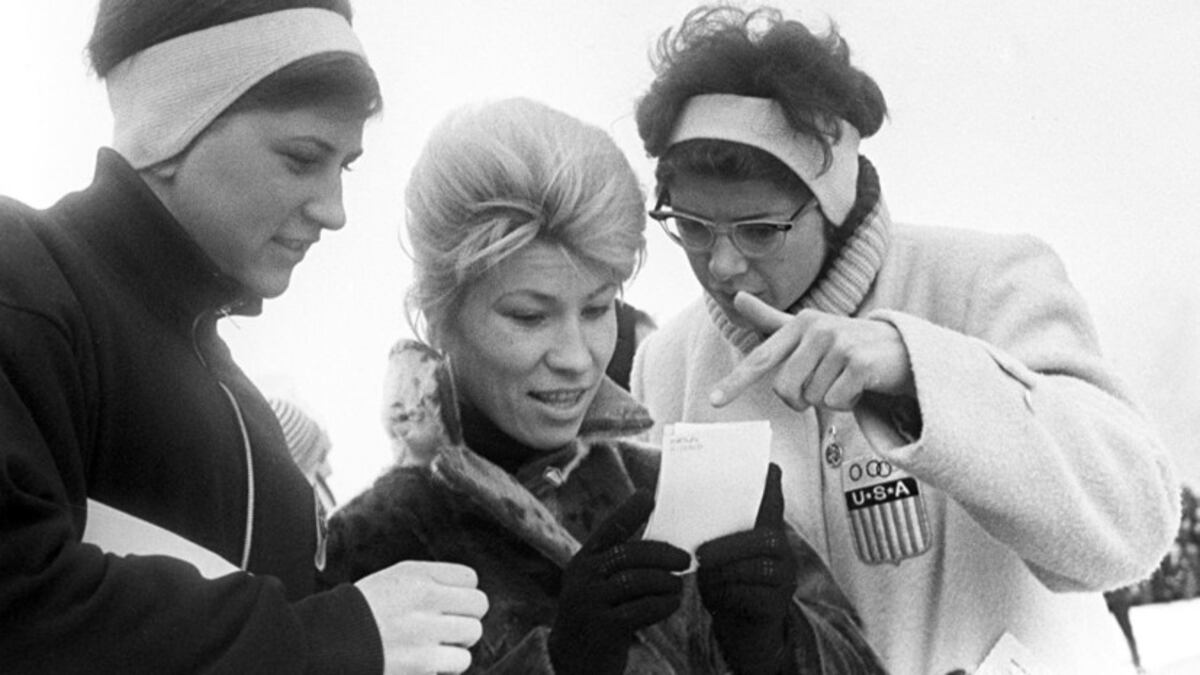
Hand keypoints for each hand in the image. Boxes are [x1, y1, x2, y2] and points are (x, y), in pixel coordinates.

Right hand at [355, 560, 487, 674]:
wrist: (325, 643)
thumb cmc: (359, 612)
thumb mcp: (392, 580)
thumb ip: (429, 581)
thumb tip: (464, 591)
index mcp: (417, 576)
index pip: (470, 579)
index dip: (462, 592)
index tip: (450, 602)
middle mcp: (425, 601)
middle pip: (478, 606)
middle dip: (465, 617)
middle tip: (447, 625)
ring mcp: (425, 634)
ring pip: (472, 635)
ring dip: (457, 643)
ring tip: (436, 645)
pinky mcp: (422, 665)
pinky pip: (458, 663)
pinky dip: (446, 666)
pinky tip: (427, 662)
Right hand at [549, 490, 690, 674]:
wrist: (574, 663)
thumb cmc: (598, 617)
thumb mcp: (599, 586)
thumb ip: (620, 565)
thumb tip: (663, 547)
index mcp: (582, 561)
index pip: (608, 530)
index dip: (628, 512)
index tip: (648, 496)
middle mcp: (582, 577)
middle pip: (630, 554)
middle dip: (663, 554)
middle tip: (685, 559)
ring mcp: (589, 601)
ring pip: (638, 580)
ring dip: (665, 581)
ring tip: (677, 586)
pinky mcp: (602, 626)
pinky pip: (641, 608)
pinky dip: (663, 604)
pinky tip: (671, 604)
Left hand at [697, 464, 797, 674]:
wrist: (741, 635)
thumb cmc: (726, 588)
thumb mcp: (717, 558)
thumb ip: (711, 535)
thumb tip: (681, 507)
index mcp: (765, 535)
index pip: (774, 505)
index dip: (771, 487)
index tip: (768, 467)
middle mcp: (782, 554)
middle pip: (768, 537)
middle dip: (731, 544)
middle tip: (702, 554)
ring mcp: (784, 581)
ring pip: (759, 567)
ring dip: (726, 570)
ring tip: (704, 575)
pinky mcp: (777, 606)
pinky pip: (754, 595)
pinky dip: (728, 594)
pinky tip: (713, 597)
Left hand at [710, 292, 913, 410]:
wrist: (900, 349)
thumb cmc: (848, 343)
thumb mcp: (808, 328)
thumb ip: (771, 319)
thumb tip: (737, 297)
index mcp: (799, 323)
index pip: (762, 359)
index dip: (736, 382)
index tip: (714, 401)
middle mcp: (817, 329)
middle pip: (785, 390)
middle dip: (801, 399)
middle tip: (823, 385)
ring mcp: (840, 344)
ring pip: (813, 399)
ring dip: (830, 399)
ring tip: (846, 379)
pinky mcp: (860, 363)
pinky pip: (836, 402)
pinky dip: (848, 403)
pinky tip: (860, 386)